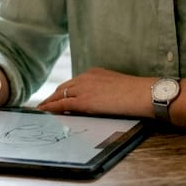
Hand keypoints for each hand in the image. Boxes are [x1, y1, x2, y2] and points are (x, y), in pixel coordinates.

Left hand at [37, 68, 177, 121]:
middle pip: (63, 88)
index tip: (56, 97)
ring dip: (48, 103)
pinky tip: (43, 112)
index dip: (63, 91)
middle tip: (43, 105)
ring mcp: (84, 88)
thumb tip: (99, 102)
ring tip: (40, 110)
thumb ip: (104, 92)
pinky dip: (50, 108)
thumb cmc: (138, 94)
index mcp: (94, 73)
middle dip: (52, 97)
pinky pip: (62, 104)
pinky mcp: (84, 101)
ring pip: (59, 95)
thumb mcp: (117, 87)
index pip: (73, 83)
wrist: (144, 94)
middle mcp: (86, 77)